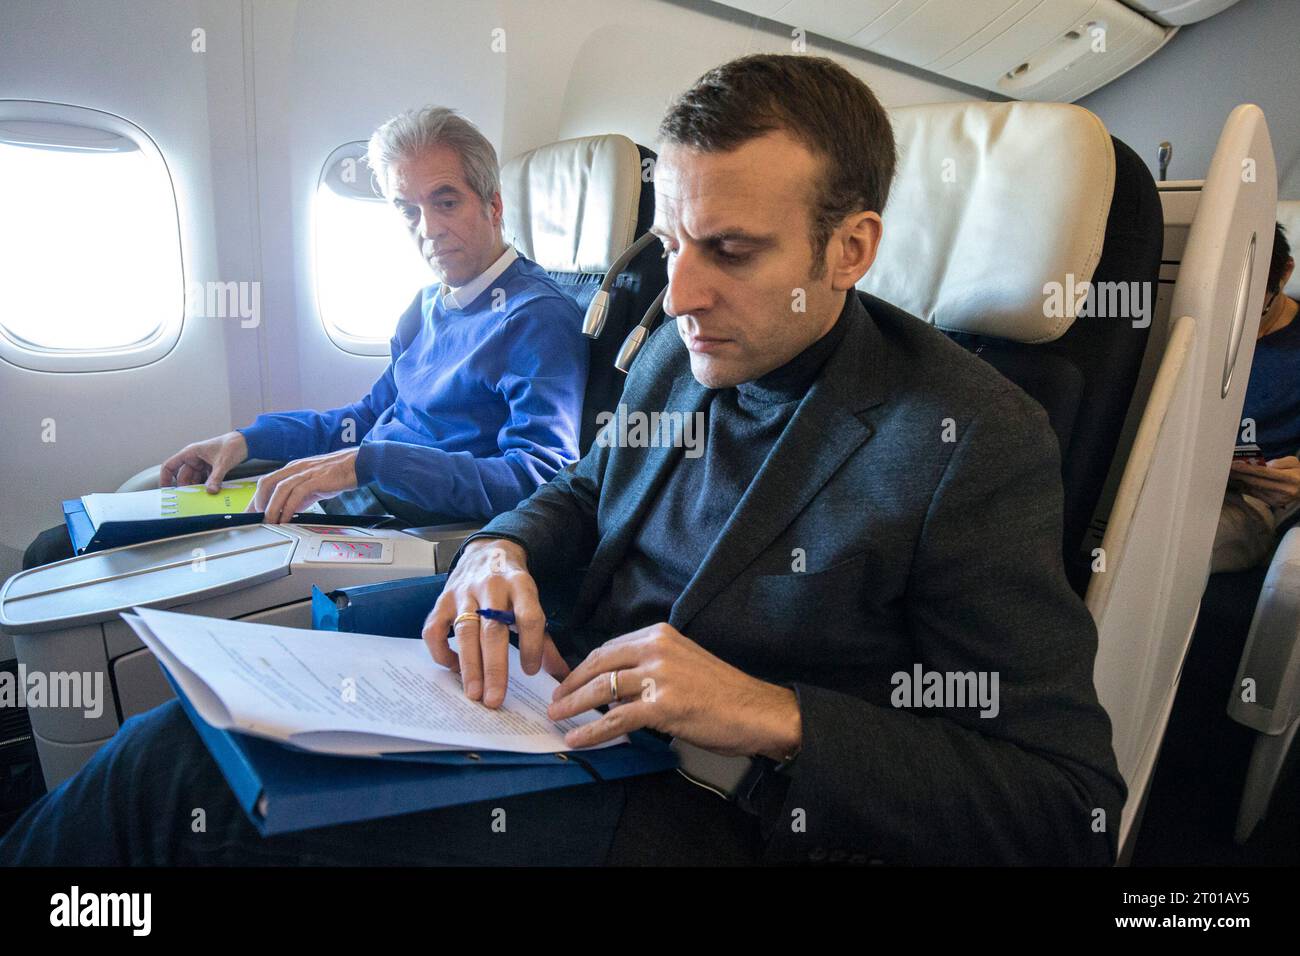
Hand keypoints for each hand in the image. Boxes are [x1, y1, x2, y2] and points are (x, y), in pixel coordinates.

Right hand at [160, 431, 247, 491]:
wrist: (246, 442)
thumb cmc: (232, 445)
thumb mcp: (222, 463)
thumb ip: (216, 478)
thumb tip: (210, 491)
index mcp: (190, 453)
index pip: (170, 466)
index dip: (165, 478)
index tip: (166, 490)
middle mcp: (193, 458)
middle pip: (183, 476)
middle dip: (186, 488)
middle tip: (188, 500)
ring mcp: (201, 463)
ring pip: (193, 479)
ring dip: (196, 488)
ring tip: (199, 499)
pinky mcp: (210, 468)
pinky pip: (203, 479)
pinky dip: (205, 486)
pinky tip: (209, 493)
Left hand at [247, 447, 359, 522]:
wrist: (358, 464)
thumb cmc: (338, 473)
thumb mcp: (313, 483)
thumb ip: (299, 495)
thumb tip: (288, 509)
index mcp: (293, 468)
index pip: (268, 481)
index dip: (256, 498)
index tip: (250, 512)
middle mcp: (296, 468)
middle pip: (267, 482)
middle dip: (259, 501)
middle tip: (257, 517)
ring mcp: (305, 473)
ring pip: (280, 489)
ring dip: (272, 507)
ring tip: (271, 521)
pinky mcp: (316, 479)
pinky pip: (297, 494)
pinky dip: (289, 507)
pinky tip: (287, 517)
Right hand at [421, 539, 569, 707]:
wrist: (488, 551)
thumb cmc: (513, 587)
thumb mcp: (532, 603)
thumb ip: (544, 640)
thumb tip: (562, 675)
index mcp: (520, 585)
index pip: (529, 616)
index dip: (532, 646)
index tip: (532, 671)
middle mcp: (491, 586)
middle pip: (493, 630)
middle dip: (495, 668)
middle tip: (495, 699)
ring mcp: (463, 592)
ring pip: (465, 632)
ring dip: (469, 667)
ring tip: (474, 694)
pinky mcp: (441, 600)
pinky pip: (434, 630)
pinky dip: (442, 652)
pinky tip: (454, 669)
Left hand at [546, 623, 801, 759]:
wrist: (756, 711)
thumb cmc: (723, 692)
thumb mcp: (682, 664)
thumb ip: (649, 668)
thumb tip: (613, 688)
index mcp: (660, 634)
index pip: (609, 648)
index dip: (583, 666)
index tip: (568, 680)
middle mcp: (656, 648)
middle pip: (599, 665)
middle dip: (571, 684)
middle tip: (555, 700)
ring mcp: (658, 676)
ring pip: (601, 690)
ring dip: (574, 706)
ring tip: (558, 718)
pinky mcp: (661, 705)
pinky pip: (616, 718)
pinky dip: (592, 731)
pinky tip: (578, 739)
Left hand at [1229, 455, 1299, 506]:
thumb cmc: (1298, 472)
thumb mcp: (1294, 462)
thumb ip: (1280, 462)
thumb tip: (1266, 465)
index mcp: (1289, 478)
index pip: (1263, 472)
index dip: (1246, 468)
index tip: (1233, 464)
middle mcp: (1284, 490)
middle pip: (1256, 481)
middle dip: (1239, 475)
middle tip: (1225, 469)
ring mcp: (1278, 499)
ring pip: (1254, 489)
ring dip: (1240, 482)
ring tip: (1229, 474)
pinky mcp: (1274, 504)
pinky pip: (1256, 495)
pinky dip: (1245, 488)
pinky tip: (1237, 482)